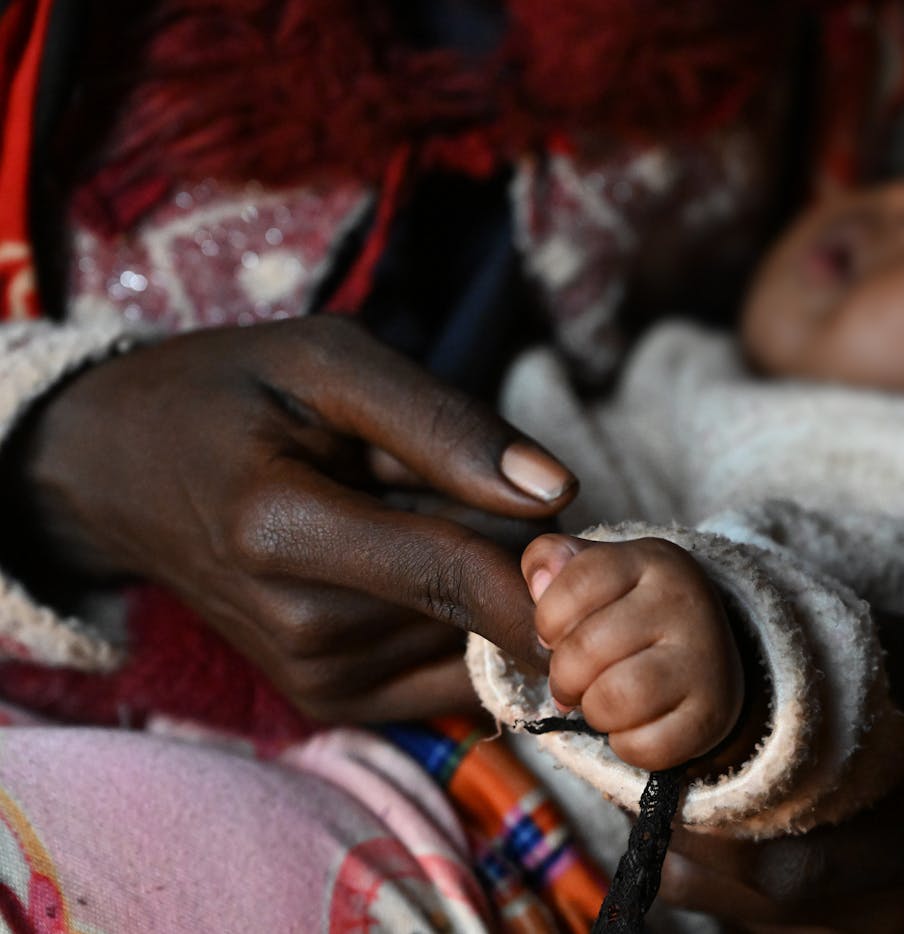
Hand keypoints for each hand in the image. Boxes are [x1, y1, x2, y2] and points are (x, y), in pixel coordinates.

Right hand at [11, 316, 574, 720]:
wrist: (118, 474)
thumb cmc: (230, 393)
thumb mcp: (330, 363)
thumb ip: (444, 425)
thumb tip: (559, 492)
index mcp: (281, 531)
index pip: (457, 576)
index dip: (549, 564)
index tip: (595, 536)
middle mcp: (297, 629)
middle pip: (474, 611)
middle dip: (522, 562)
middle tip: (512, 496)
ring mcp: (311, 678)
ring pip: (471, 643)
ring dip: (488, 588)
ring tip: (437, 516)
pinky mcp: (327, 701)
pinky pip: (449, 673)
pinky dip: (464, 622)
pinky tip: (425, 562)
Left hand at [521, 533, 743, 771]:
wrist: (708, 659)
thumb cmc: (633, 614)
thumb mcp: (598, 571)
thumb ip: (553, 560)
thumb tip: (539, 582)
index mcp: (653, 560)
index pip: (576, 583)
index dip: (548, 619)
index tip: (554, 634)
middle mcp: (684, 602)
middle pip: (586, 648)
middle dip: (563, 675)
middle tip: (572, 679)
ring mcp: (704, 659)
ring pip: (614, 699)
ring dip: (592, 710)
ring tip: (602, 700)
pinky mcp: (711, 715)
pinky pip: (644, 746)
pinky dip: (624, 744)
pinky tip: (633, 723)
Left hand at [655, 616, 903, 931]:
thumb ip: (903, 652)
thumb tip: (801, 611)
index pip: (800, 870)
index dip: (715, 829)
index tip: (656, 765)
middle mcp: (892, 909)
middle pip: (751, 901)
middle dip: (673, 835)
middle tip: (615, 757)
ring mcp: (867, 928)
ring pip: (741, 913)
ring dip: (678, 849)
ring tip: (628, 772)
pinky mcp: (846, 927)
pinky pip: (753, 912)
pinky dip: (705, 863)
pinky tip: (674, 799)